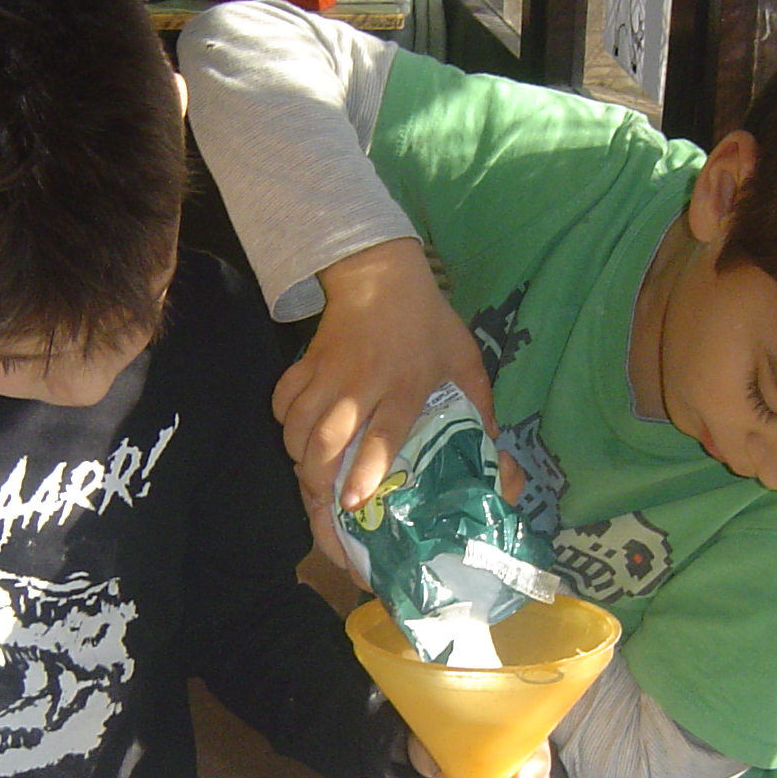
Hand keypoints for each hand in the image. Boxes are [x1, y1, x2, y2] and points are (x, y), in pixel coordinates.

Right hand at [273, 238, 492, 560]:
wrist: (380, 273)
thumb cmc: (427, 319)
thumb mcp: (463, 358)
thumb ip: (479, 402)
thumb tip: (492, 446)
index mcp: (404, 387)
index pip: (381, 438)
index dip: (364, 474)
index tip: (352, 504)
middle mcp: (362, 385)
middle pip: (327, 441)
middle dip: (317, 479)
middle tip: (322, 503)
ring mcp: (329, 374)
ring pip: (298, 426)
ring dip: (299, 457)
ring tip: (309, 475)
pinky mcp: (307, 363)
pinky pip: (284, 402)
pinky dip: (284, 423)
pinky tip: (296, 435)